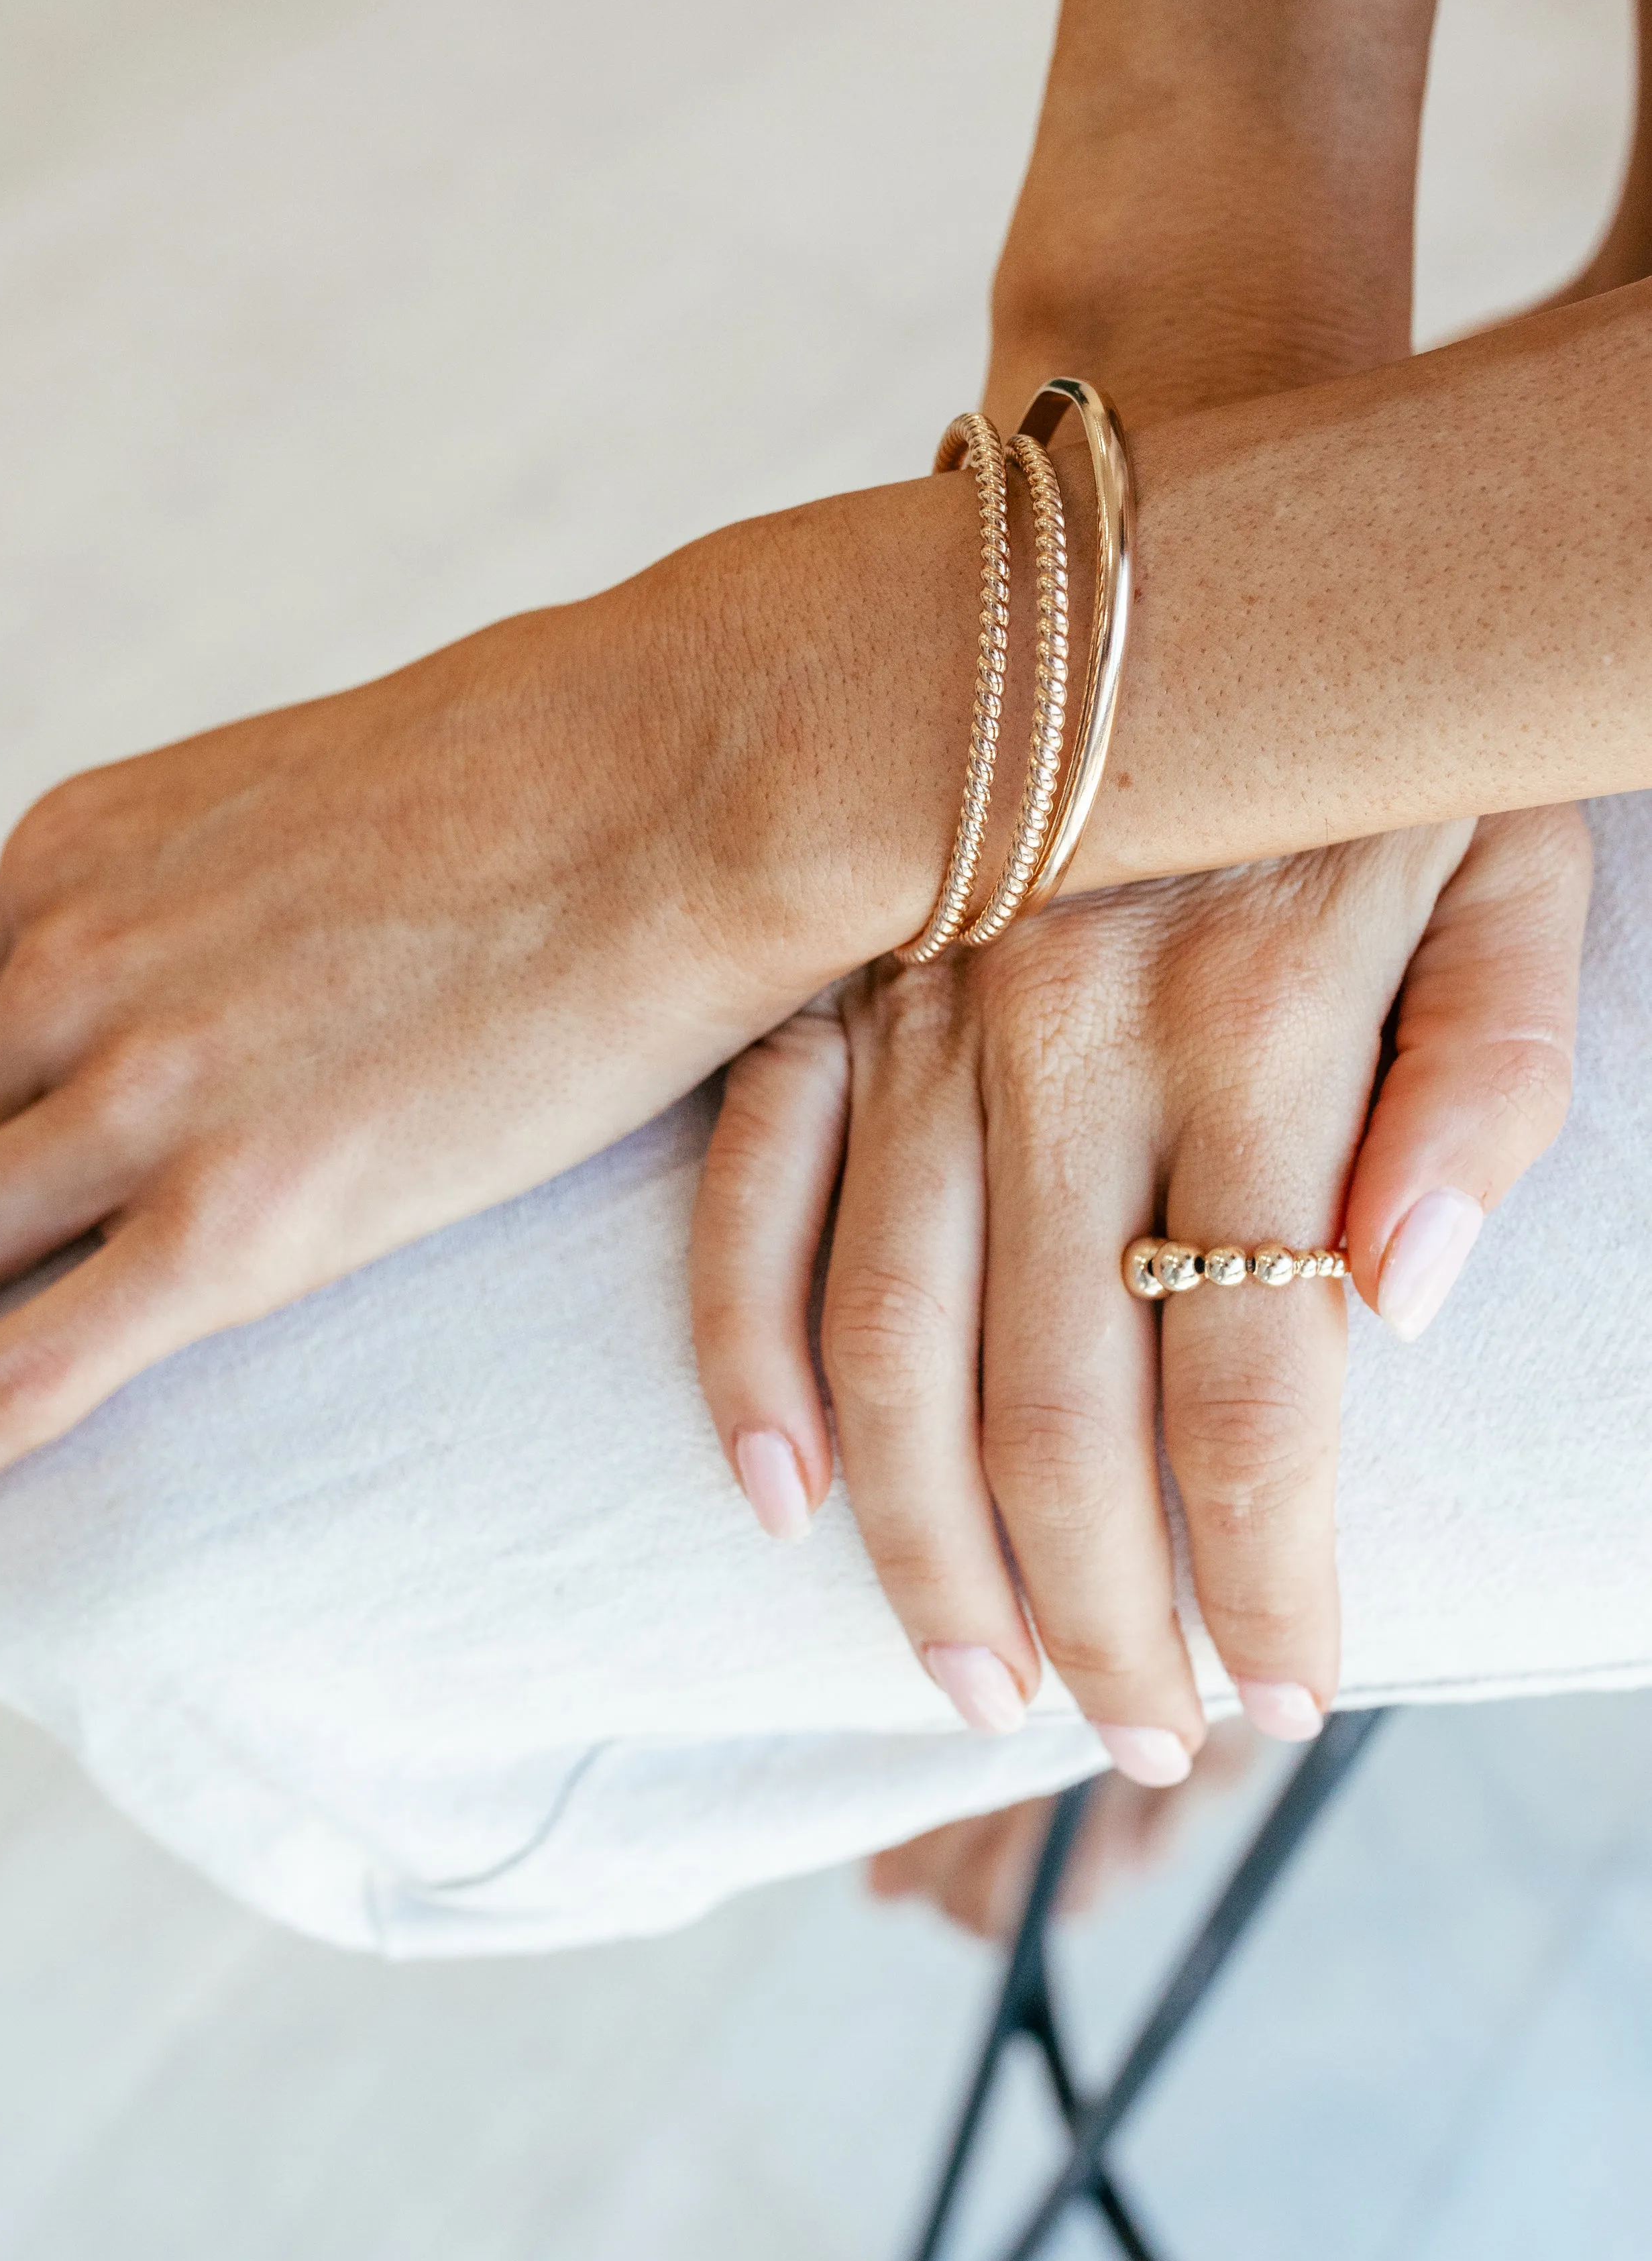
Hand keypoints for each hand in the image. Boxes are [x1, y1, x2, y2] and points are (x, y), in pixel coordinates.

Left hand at [0, 482, 996, 1513]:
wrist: (686, 788)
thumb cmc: (570, 770)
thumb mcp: (329, 787)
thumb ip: (244, 874)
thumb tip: (279, 940)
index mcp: (85, 847)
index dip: (20, 1093)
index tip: (73, 1146)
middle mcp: (74, 962)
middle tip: (32, 1268)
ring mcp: (141, 1093)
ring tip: (26, 1350)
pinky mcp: (232, 1220)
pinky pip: (24, 1370)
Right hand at [691, 807, 1588, 1768]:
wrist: (1177, 518)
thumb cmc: (1373, 732)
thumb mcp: (1516, 864)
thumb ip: (1485, 1079)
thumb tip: (1406, 1305)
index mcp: (1253, 1019)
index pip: (1252, 1387)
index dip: (1268, 1576)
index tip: (1288, 1698)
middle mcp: (1059, 1032)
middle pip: (1059, 1409)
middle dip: (1104, 1616)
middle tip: (1141, 1742)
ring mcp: (912, 1011)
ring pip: (891, 1342)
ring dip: (932, 1546)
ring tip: (981, 1688)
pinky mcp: (814, 984)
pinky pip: (745, 1194)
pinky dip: (744, 1356)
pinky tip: (779, 1496)